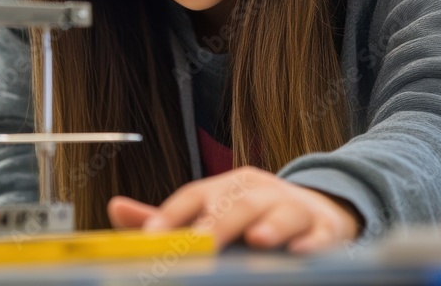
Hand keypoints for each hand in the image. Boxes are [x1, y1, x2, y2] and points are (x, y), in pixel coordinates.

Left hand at [107, 166, 362, 252]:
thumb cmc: (253, 217)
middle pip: (237, 203)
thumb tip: (115, 208)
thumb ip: (167, 219)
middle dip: (218, 223)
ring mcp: (293, 207)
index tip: (151, 237)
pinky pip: (320, 234)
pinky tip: (301, 253)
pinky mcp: (324, 228)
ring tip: (256, 240)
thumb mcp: (211, 213)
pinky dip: (312, 243)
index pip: (195, 195)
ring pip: (281, 212)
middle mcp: (258, 192)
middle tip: (200, 244)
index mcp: (227, 187)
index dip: (172, 215)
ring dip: (269, 226)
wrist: (318, 210)